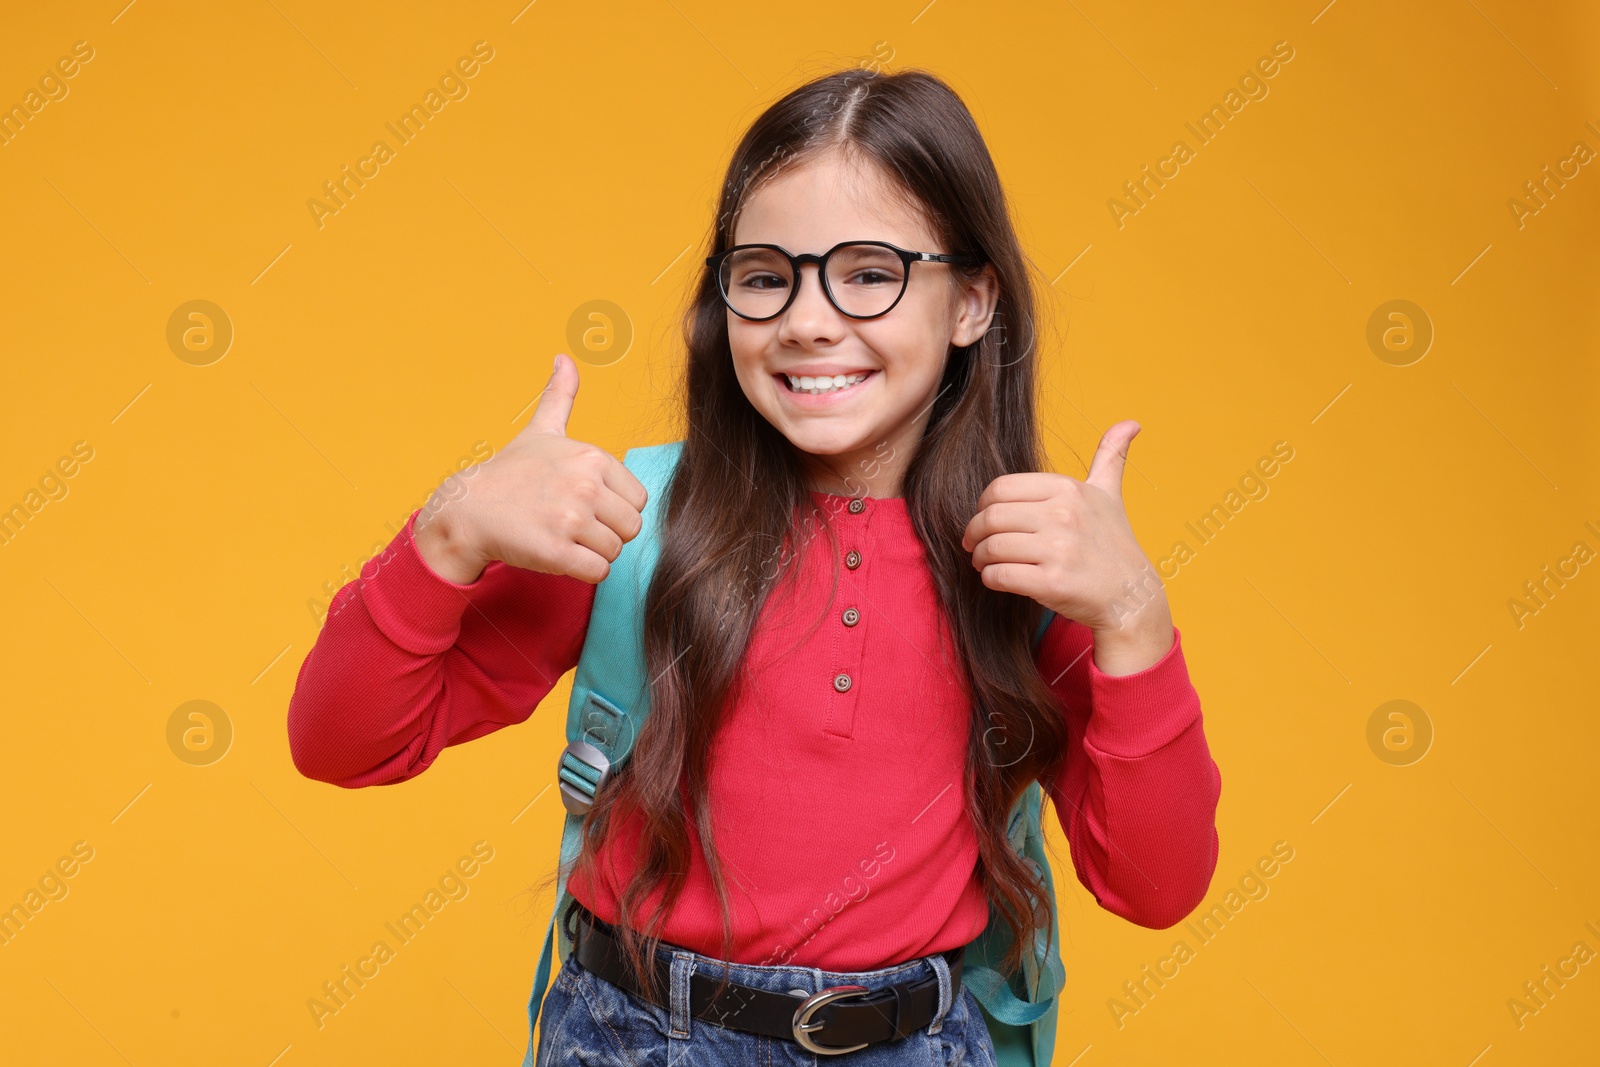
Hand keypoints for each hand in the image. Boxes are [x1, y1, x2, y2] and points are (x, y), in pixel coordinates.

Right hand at [413, 354, 648, 584]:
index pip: (637, 499)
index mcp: (592, 458)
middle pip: (630, 528)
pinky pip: (598, 572)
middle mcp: (585, 486)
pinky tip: (557, 554)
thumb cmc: (509, 473)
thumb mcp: (541, 431)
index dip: (613, 508)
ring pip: (614, 551)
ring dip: (591, 553)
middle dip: (606, 533)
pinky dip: (582, 571)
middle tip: (572, 526)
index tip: (583, 505)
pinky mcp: (557, 552)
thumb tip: (565, 358)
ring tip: (561, 538)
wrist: (467, 510)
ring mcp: (571, 520)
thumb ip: (560, 396)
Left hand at [960, 421, 1172, 673]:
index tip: (983, 517)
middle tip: (973, 544)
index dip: (983, 504)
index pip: (1001, 488)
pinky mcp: (1052, 583)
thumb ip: (1110, 457)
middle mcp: (1063, 515)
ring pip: (992, 547)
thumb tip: (1132, 423)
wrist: (1132, 595)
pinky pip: (1000, 576)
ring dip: (980, 557)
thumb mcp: (1110, 494)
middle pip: (992, 517)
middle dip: (974, 532)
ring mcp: (1058, 550)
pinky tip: (996, 578)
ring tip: (983, 562)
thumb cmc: (1114, 543)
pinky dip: (989, 578)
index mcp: (1068, 489)